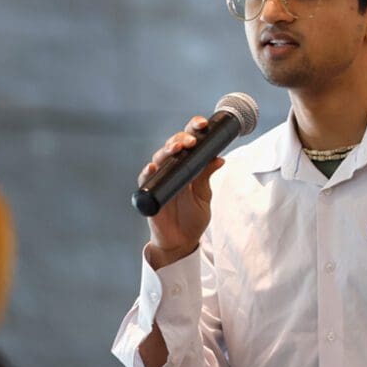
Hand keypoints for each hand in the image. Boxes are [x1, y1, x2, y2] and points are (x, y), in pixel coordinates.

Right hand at [138, 116, 224, 268]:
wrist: (182, 241)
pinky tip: (153, 167)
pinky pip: (146, 179)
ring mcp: (160, 179)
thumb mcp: (204, 195)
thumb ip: (207, 176)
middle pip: (172, 145)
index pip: (188, 141)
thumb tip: (219, 158)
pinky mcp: (150, 192)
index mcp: (186, 165)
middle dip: (181, 138)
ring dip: (167, 151)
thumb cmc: (192, 217)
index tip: (203, 125)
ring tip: (176, 148)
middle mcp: (172, 168)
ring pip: (159, 158)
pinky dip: (148, 172)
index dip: (193, 130)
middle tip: (191, 141)